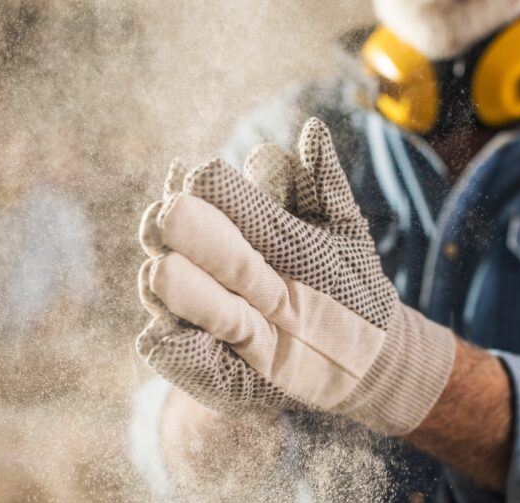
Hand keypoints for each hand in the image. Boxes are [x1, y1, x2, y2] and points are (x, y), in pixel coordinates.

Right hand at [137, 118, 456, 434]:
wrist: (361, 354)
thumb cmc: (350, 284)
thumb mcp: (343, 232)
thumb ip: (323, 185)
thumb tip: (312, 130)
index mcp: (236, 218)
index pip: (201, 187)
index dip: (197, 184)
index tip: (200, 178)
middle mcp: (206, 257)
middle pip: (168, 231)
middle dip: (170, 226)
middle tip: (171, 219)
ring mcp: (194, 306)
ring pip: (159, 284)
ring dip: (163, 281)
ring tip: (164, 275)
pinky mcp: (193, 355)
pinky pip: (167, 349)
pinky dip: (168, 344)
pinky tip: (168, 337)